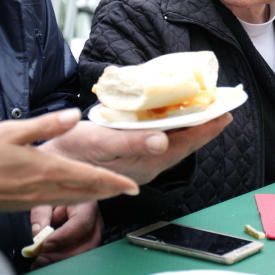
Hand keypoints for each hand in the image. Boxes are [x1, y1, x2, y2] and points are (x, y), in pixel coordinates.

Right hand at [0, 109, 139, 210]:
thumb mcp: (12, 131)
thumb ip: (46, 125)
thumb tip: (74, 115)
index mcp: (46, 169)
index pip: (89, 177)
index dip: (114, 182)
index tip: (133, 187)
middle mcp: (44, 188)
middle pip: (86, 191)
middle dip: (109, 191)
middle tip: (129, 190)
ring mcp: (33, 199)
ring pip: (72, 199)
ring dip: (93, 196)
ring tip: (108, 192)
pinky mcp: (22, 204)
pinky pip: (56, 202)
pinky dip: (72, 199)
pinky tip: (73, 195)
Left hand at [29, 202, 101, 267]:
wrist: (69, 197)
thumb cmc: (59, 196)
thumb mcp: (47, 199)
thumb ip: (41, 214)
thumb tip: (38, 234)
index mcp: (88, 205)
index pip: (81, 224)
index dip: (62, 237)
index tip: (43, 244)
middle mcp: (96, 222)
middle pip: (87, 244)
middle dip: (61, 254)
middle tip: (40, 257)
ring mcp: (95, 235)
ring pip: (84, 254)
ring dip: (61, 261)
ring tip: (40, 262)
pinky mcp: (88, 245)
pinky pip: (78, 257)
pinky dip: (61, 263)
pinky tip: (45, 264)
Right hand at [38, 115, 230, 184]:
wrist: (48, 163)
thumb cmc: (70, 151)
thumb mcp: (98, 143)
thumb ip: (132, 143)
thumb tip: (163, 141)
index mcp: (144, 163)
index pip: (185, 144)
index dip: (206, 129)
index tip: (226, 113)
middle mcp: (148, 168)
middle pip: (184, 145)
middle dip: (204, 127)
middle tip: (223, 107)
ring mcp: (140, 166)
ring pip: (174, 146)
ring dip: (190, 129)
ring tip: (205, 110)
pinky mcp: (131, 161)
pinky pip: (160, 145)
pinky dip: (172, 131)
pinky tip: (173, 121)